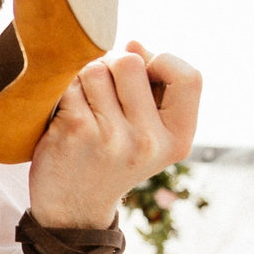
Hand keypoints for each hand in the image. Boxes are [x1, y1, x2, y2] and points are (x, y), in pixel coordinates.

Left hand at [27, 44, 198, 231]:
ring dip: (85, 79)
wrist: (72, 209)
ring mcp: (113, 137)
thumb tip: (133, 44)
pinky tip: (65, 116)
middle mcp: (149, 141)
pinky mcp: (77, 131)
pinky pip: (69, 82)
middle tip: (104, 92)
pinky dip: (63, 92)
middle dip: (112, 66)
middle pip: (131, 61)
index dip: (163, 62)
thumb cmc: (111, 159)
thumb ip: (151, 89)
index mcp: (177, 140)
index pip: (190, 77)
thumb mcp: (149, 134)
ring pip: (96, 68)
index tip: (144, 72)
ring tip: (85, 107)